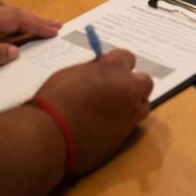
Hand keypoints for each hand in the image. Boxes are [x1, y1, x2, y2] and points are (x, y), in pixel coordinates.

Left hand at [0, 0, 60, 82]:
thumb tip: (16, 51)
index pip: (14, 19)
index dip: (36, 24)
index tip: (54, 30)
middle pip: (11, 11)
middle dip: (33, 18)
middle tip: (54, 25)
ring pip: (1, 11)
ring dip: (20, 16)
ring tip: (35, 23)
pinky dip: (7, 19)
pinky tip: (7, 28)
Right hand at [32, 49, 151, 173]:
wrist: (50, 135)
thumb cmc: (55, 99)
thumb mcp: (73, 74)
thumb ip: (93, 70)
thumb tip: (101, 71)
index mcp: (114, 69)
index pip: (128, 57)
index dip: (118, 64)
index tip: (109, 70)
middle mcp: (128, 90)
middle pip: (145, 82)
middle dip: (133, 83)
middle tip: (115, 88)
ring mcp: (129, 115)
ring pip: (142, 105)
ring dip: (132, 104)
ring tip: (112, 108)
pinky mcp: (124, 137)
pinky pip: (130, 125)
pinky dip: (121, 122)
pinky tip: (103, 125)